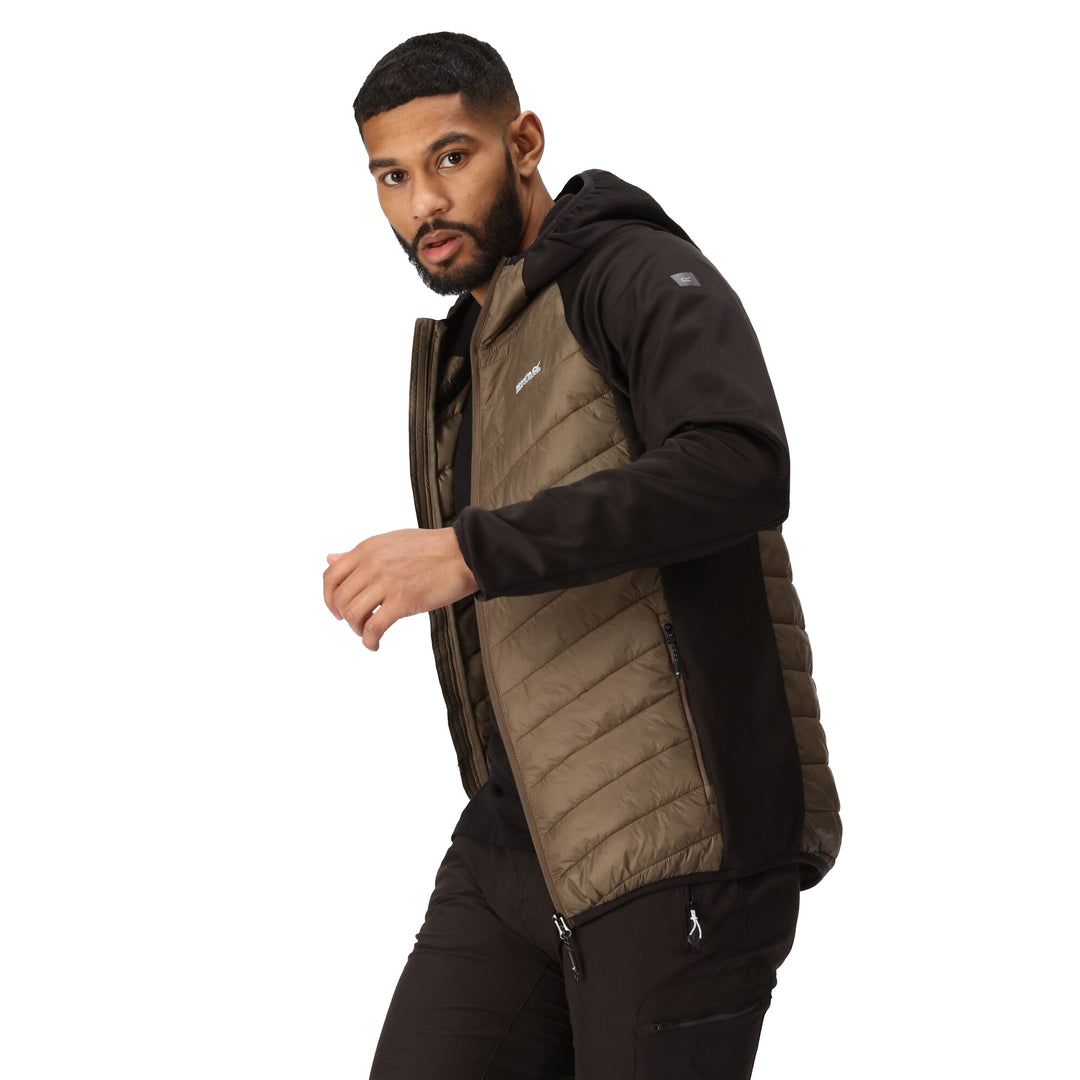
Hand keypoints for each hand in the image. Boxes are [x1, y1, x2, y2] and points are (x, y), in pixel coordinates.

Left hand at [323, 527, 477, 650]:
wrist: (463, 553)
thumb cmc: (431, 548)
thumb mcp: (388, 542)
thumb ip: (359, 554)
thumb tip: (329, 558)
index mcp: (367, 549)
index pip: (330, 576)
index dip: (329, 598)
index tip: (338, 610)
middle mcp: (372, 564)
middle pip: (340, 599)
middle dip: (345, 618)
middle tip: (358, 625)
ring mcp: (387, 582)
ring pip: (353, 614)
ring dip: (357, 630)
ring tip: (369, 633)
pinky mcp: (403, 600)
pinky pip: (373, 627)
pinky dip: (369, 641)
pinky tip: (375, 645)